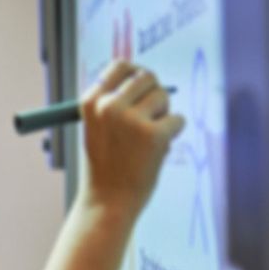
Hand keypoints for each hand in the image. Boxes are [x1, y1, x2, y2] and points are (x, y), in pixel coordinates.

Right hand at [78, 60, 185, 221]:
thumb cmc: (104, 167)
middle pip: (147, 77)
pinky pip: (178, 120)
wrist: (107, 202)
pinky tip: (156, 151)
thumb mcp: (97, 129)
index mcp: (90, 102)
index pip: (120, 66)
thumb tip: (143, 76)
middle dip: (154, 94)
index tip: (140, 87)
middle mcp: (109, 106)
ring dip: (163, 115)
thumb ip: (114, 103)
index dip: (135, 74)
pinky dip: (173, 134)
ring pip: (164, 97)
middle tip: (150, 117)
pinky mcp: (154, 135)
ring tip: (147, 139)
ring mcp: (131, 120)